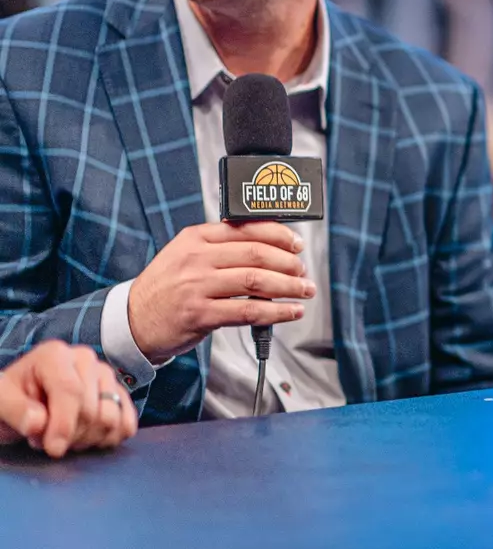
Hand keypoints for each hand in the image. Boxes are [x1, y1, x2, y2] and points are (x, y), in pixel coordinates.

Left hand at [0, 341, 136, 456]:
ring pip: (111, 418)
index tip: (52, 449)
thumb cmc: (11, 399)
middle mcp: (86, 359)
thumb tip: (38, 423)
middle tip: (47, 440)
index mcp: (55, 355)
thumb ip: (15, 410)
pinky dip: (111, 438)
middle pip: (92, 410)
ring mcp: (106, 375)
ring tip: (65, 438)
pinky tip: (89, 440)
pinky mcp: (119, 392)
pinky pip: (127, 422)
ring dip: (88, 439)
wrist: (22, 400)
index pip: (71, 391)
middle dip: (70, 435)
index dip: (63, 425)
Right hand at [128, 222, 312, 363]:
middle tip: (303, 271)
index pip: (246, 228)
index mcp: (195, 237)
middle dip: (288, 263)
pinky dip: (276, 312)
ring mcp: (196, 286)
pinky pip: (248, 311)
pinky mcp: (200, 314)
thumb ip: (221, 247)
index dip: (279, 235)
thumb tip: (270, 245)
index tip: (297, 244)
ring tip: (304, 291)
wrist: (132, 320)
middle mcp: (195, 258)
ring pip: (256, 281)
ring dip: (289, 286)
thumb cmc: (166, 288)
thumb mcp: (186, 255)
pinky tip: (291, 311)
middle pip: (256, 254)